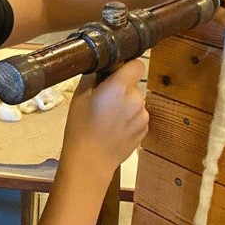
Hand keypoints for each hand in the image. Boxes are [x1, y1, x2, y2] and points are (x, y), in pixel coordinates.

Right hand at [61, 60, 148, 176]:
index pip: (137, 64)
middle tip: (104, 100)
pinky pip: (138, 116)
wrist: (90, 160)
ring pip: (136, 101)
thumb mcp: (79, 97)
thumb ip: (93, 77)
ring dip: (126, 104)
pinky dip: (129, 118)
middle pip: (133, 85)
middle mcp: (136, 99)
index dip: (127, 66)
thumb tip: (101, 66)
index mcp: (119, 87)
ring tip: (108, 118)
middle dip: (122, 88)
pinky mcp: (145, 130)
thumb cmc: (80, 127)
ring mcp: (143, 116)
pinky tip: (114, 128)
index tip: (115, 73)